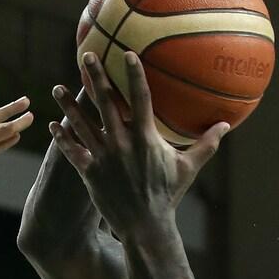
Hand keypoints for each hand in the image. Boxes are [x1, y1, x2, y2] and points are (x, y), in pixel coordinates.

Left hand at [50, 51, 226, 235]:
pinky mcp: (89, 173)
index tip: (127, 53)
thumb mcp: (188, 167)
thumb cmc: (168, 195)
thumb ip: (206, 144)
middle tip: (86, 56)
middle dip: (95, 78)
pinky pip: (72, 152)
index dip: (134, 75)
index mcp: (145, 138)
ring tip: (57, 88)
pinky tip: (52, 125)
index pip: (140, 99)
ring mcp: (103, 157)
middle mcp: (121, 143)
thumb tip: (226, 124)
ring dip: (69, 105)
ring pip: (82, 125)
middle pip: (105, 104)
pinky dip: (62, 138)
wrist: (145, 225)